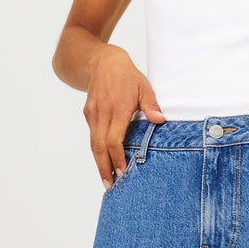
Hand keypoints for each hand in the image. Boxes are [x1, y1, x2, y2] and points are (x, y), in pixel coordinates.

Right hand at [84, 46, 164, 188]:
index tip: (122, 172)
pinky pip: (92, 136)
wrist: (101, 61)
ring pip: (93, 144)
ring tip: (107, 179)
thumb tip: (159, 121)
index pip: (114, 140)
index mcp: (117, 109)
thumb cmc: (126, 76)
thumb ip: (150, 105)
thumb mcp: (143, 86)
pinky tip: (104, 160)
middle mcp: (102, 114)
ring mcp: (92, 114)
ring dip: (99, 163)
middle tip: (110, 186)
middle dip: (104, 168)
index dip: (117, 158)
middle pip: (99, 147)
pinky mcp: (88, 114)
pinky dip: (97, 151)